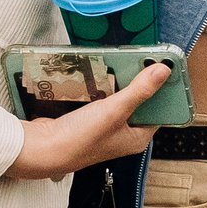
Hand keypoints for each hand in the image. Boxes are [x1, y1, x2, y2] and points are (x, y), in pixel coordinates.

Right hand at [6, 62, 171, 179]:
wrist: (42, 147)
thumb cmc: (79, 139)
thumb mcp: (114, 111)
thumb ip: (139, 91)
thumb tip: (163, 72)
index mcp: (136, 139)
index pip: (159, 112)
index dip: (162, 91)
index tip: (164, 69)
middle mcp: (122, 135)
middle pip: (138, 103)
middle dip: (139, 83)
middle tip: (141, 60)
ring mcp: (104, 127)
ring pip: (118, 98)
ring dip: (118, 82)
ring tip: (122, 62)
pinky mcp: (88, 119)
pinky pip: (101, 98)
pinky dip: (101, 86)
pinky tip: (99, 73)